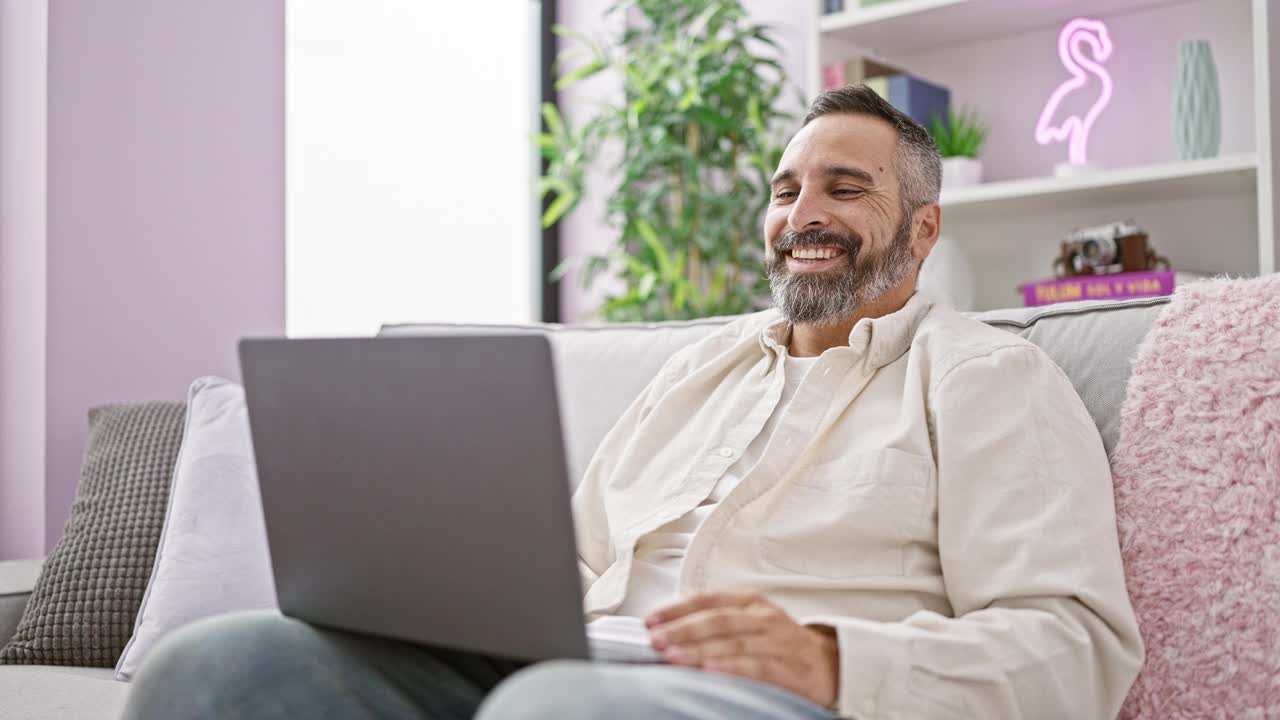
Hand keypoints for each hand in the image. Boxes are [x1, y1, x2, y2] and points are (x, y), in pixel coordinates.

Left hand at [645, 591, 839, 707]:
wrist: (829, 663)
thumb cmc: (779, 643)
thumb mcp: (751, 622)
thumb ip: (717, 622)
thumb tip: (669, 629)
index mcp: (751, 602)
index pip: (709, 599)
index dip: (678, 608)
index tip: (651, 620)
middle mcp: (764, 618)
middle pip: (719, 620)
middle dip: (684, 629)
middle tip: (657, 640)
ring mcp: (778, 642)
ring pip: (734, 642)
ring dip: (700, 650)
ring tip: (673, 657)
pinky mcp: (790, 669)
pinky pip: (757, 667)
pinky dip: (732, 668)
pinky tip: (710, 671)